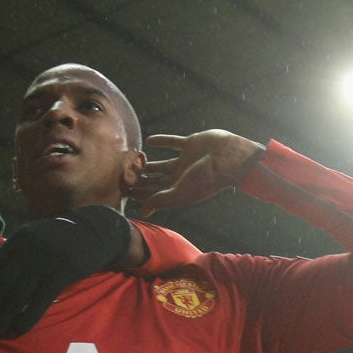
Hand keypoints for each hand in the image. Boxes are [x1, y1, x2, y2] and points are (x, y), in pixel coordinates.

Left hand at [0, 205, 132, 338]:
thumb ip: (6, 251)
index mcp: (17, 240)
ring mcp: (46, 259)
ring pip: (18, 295)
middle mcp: (28, 248)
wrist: (96, 230)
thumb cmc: (59, 239)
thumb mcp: (30, 237)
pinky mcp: (64, 271)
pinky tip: (18, 329)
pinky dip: (28, 316)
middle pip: (0, 284)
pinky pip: (41, 299)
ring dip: (2, 317)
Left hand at [130, 130, 265, 215]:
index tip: (124, 190)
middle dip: (140, 178)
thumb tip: (143, 211)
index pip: (153, 193)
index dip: (139, 193)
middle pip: (155, 179)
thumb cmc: (206, 179)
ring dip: (147, 162)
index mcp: (178, 190)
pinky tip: (149, 141)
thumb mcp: (181, 192)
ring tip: (133, 160)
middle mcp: (180, 177)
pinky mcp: (190, 144)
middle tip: (123, 175)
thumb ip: (161, 200)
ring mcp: (185, 160)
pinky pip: (173, 143)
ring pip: (161, 163)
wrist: (229, 158)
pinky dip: (162, 141)